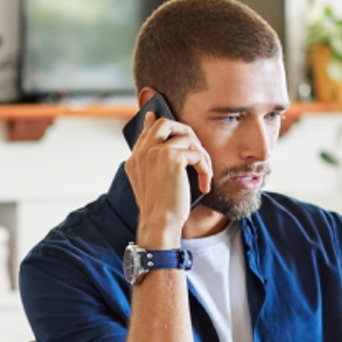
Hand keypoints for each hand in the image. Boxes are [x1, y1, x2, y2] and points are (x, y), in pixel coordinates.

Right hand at [125, 112, 211, 247]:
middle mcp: (142, 153)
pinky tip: (204, 185)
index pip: (146, 130)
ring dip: (202, 155)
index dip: (156, 122)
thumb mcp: (154, 185)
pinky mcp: (172, 158)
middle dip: (185, 131)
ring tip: (204, 173)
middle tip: (197, 149)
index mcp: (135, 160)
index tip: (158, 116)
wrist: (160, 224)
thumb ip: (157, 165)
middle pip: (164, 123)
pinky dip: (206, 169)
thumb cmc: (161, 210)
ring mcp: (155, 153)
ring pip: (187, 137)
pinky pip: (197, 154)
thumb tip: (173, 151)